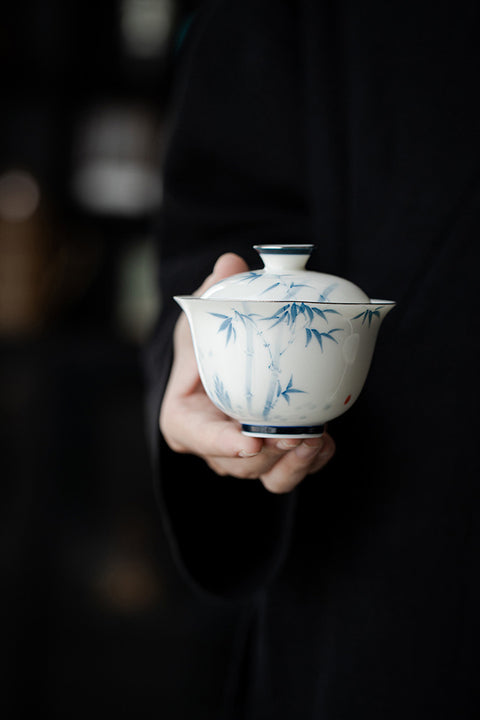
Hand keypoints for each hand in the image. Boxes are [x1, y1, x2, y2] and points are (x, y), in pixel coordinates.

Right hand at [159, 253, 334, 493]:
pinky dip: (310, 464)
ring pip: (267, 476)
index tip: (251, 440)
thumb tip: (231, 263)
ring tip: (316, 440)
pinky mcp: (271, 458)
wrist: (227, 366)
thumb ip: (213, 294)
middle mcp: (212, 446)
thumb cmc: (207, 345)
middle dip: (269, 454)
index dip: (221, 443)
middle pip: (238, 464)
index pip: (197, 437)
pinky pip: (289, 473)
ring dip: (293, 464)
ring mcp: (243, 457)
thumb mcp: (202, 318)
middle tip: (298, 434)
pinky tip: (326, 443)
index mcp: (184, 419)